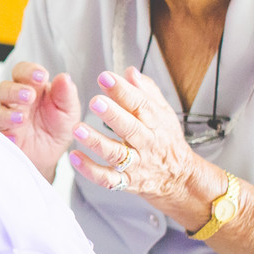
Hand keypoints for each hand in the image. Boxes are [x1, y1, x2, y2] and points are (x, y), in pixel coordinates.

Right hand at [0, 62, 79, 180]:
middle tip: (29, 96)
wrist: (53, 153)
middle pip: (5, 88)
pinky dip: (5, 133)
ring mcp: (7, 117)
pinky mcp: (4, 135)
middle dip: (15, 90)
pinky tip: (15, 136)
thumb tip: (63, 77)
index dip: (29, 71)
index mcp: (32, 87)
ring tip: (22, 117)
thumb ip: (66, 94)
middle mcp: (16, 100)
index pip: (23, 71)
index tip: (42, 76)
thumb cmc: (59, 127)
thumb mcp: (69, 110)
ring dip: (8, 112)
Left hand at [68, 66, 203, 212]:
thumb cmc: (166, 140)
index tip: (106, 77)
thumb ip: (147, 92)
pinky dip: (90, 170)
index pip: (140, 104)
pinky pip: (106, 178)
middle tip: (95, 101)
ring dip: (96, 141)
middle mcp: (146, 143)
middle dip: (112, 114)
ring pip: (116, 153)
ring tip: (78, 128)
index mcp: (154, 123)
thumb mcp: (164, 113)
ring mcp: (136, 164)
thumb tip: (130, 72)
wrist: (178, 177)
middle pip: (130, 128)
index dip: (122, 90)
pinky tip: (75, 157)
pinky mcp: (126, 181)